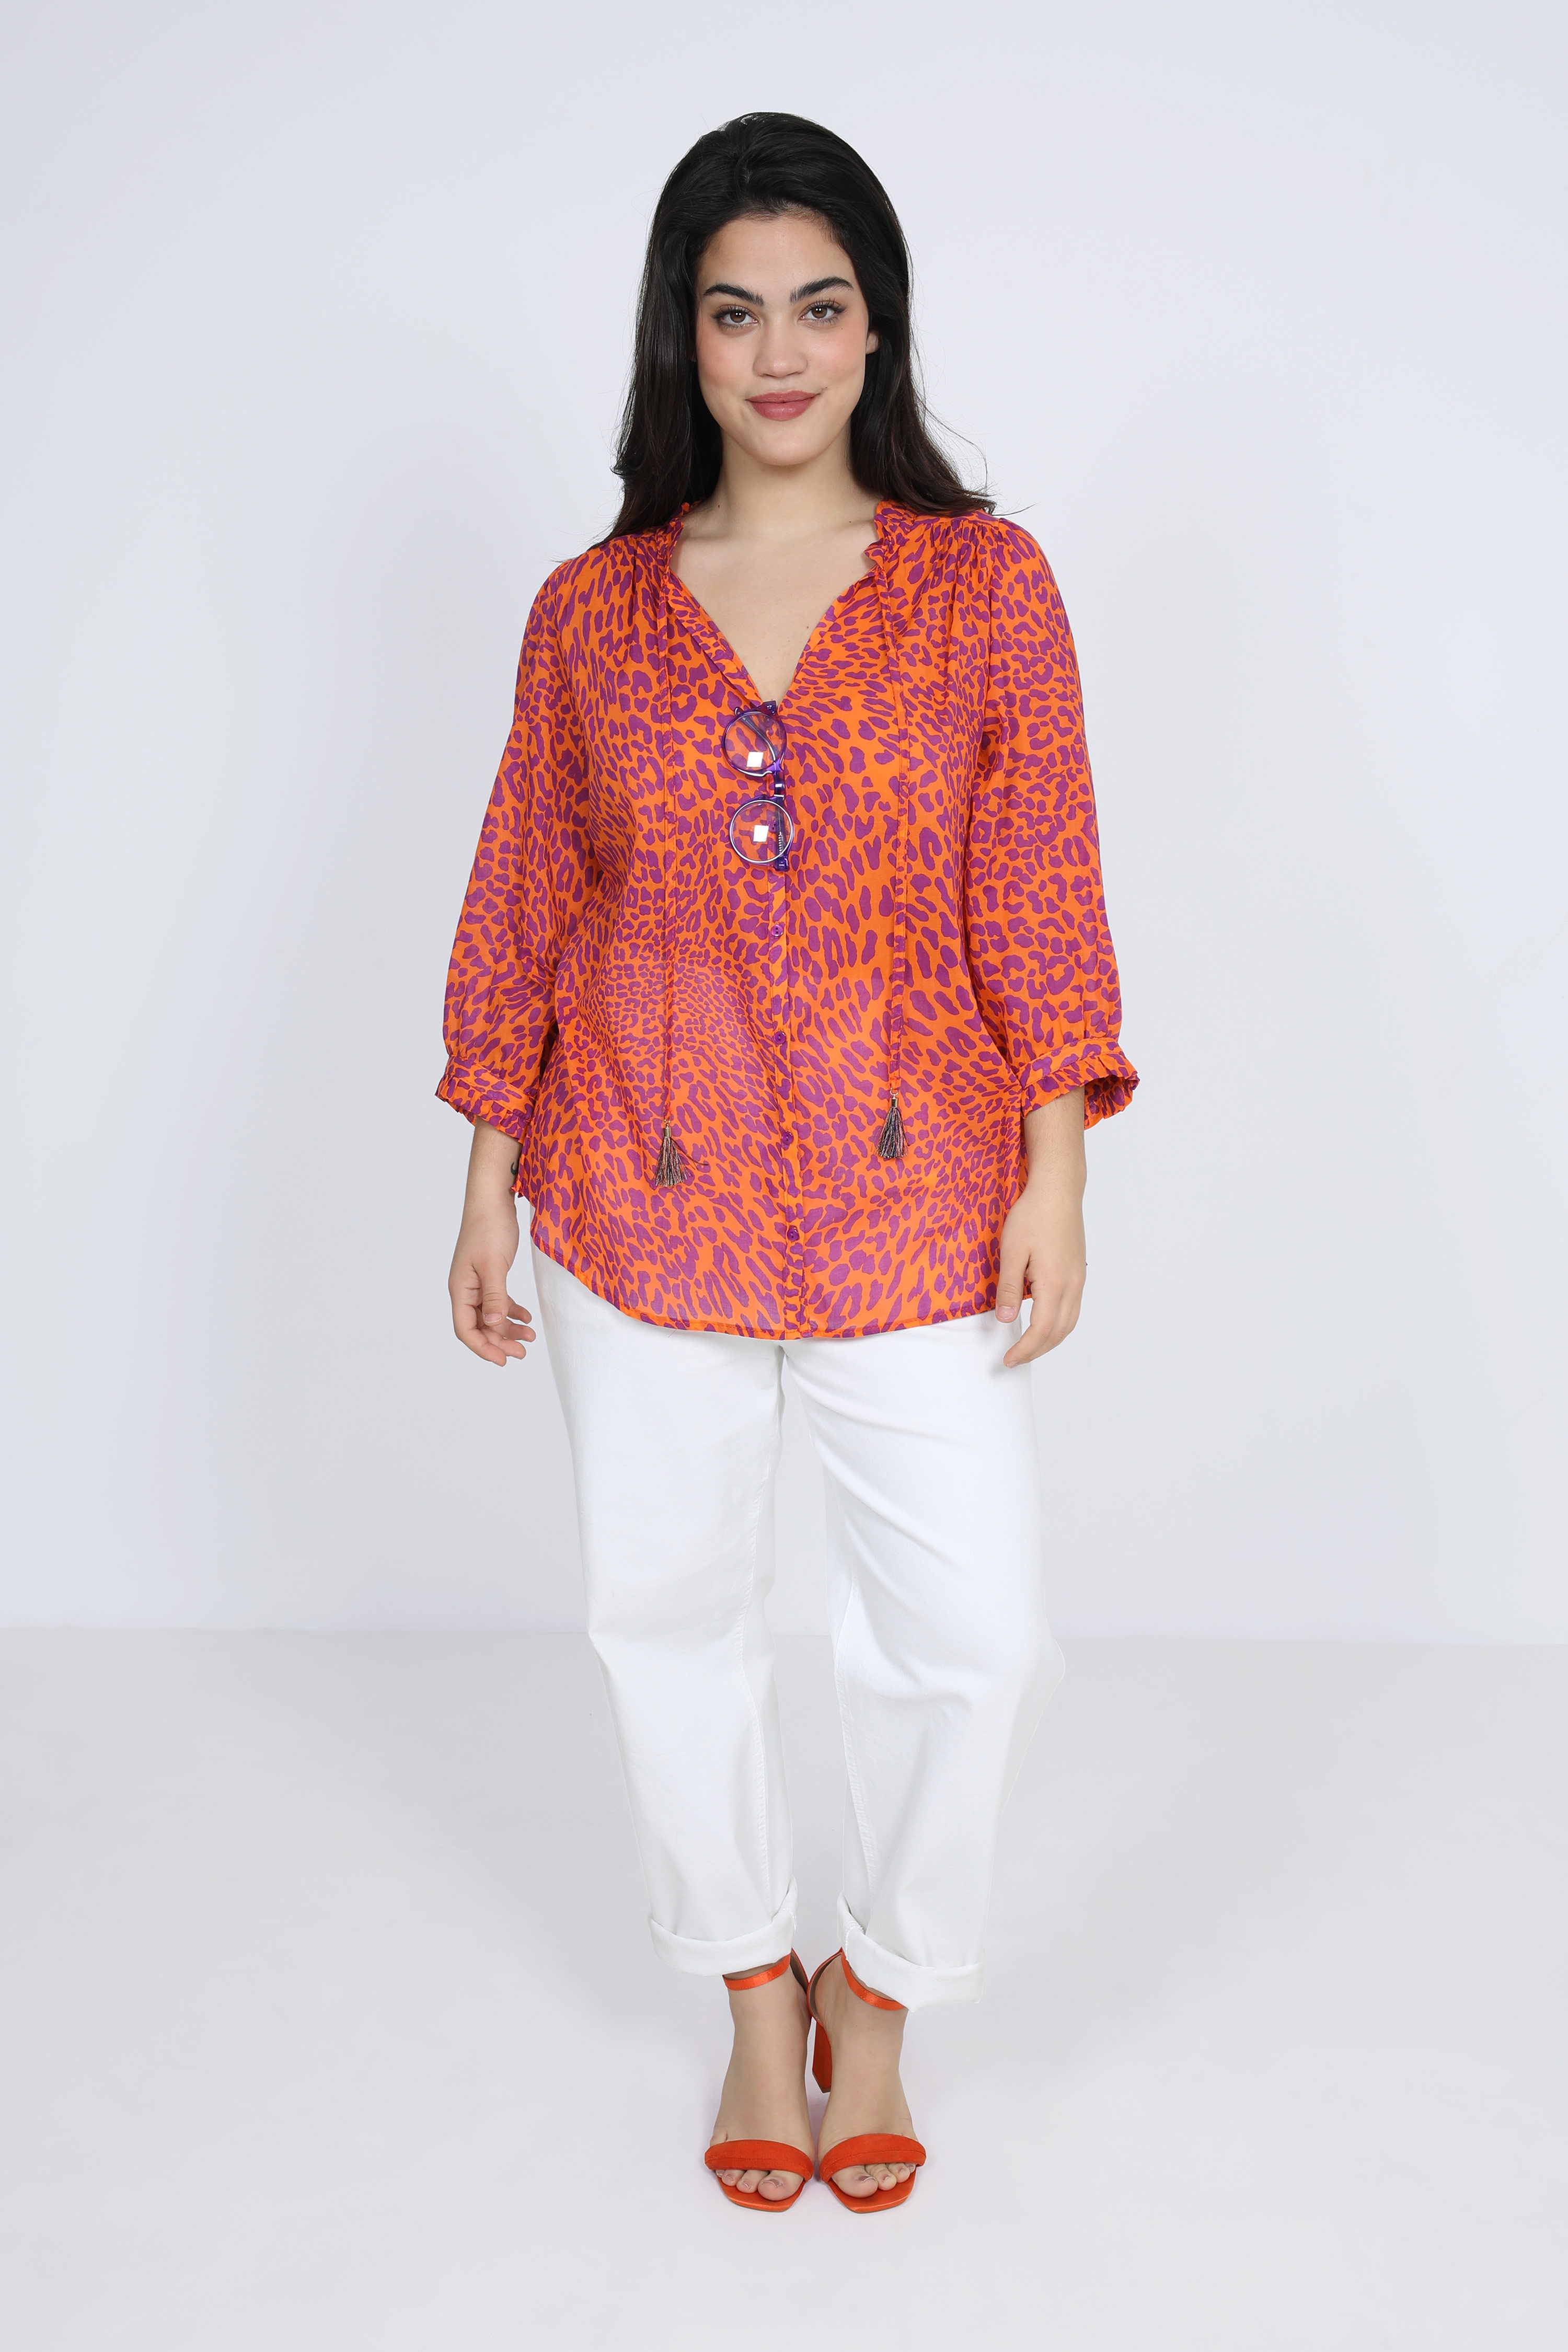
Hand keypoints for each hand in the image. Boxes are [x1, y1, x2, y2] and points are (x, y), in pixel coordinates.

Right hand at [449, 1120, 536, 1366]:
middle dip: (499, 1342)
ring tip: (530, 1337)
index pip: (465, 1329)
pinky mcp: (490, 1274)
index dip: (483, 1347)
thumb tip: (493, 1325)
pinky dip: (512, 1311)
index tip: (503, 1360)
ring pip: (490, 1316)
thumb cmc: (489, 1227)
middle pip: (479, 1326)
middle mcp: (466, 1289)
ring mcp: (478, 1282)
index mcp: (461, 1289)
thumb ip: (494, 1297)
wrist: (493, 1199)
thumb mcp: (494, 1265)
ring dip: (508, 1329)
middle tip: (523, 1353)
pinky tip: (527, 1317)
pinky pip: (499, 1301)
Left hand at [995, 1089, 1086, 1367]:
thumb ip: (1010, 1288)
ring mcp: (1079, 1278)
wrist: (1058, 1190)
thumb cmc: (1033, 1215)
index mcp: (1055, 1283)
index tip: (1008, 1360)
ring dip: (1050, 1339)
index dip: (1025, 1350)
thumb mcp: (1011, 1251)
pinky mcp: (1078, 1270)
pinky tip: (1044, 1320)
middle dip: (1037, 1350)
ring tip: (1029, 1346)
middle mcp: (1072, 1285)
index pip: (1042, 1330)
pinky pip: (1073, 1308)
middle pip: (1059, 1332)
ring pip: (1070, 1322)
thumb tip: (1007, 1320)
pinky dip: (1059, 1323)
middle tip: (1015, 1359)